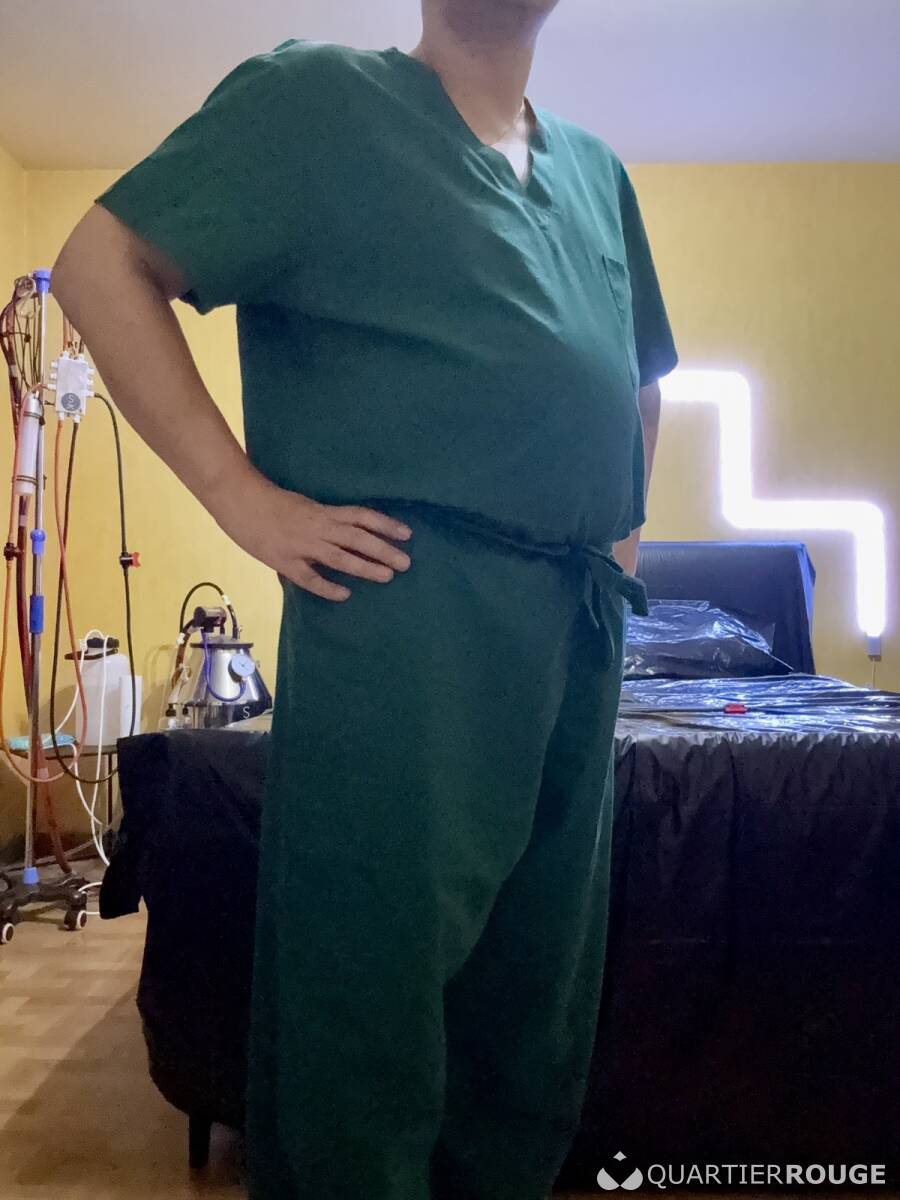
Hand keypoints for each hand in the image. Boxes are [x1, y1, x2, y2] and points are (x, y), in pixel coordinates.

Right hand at [212, 472, 411, 600]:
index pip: (362, 516)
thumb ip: (322, 520)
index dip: (385, 524)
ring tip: (387, 576)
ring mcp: (302, 545)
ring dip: (365, 567)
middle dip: (384, 550)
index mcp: (323, 511)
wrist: (238, 499)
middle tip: (405, 563)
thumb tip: (343, 533)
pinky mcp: (285, 561)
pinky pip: (310, 578)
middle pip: (358, 538)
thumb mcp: (303, 506)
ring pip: (340, 557)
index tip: (407, 534)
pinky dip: (328, 587)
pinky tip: (344, 595)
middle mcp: (318, 527)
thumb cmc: (269, 501)